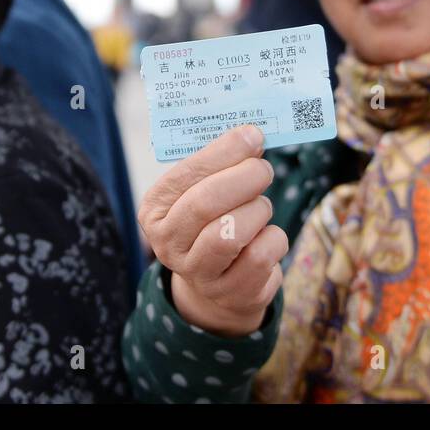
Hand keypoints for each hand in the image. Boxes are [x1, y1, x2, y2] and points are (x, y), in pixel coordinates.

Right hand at [137, 125, 287, 336]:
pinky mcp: (232, 293)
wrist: (218, 280)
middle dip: (244, 178)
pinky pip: (262, 256)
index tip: (253, 135)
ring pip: (233, 232)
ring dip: (258, 210)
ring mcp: (198, 274)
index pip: (186, 175)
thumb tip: (252, 135)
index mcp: (155, 209)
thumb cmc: (212, 218)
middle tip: (264, 169)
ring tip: (260, 206)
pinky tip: (266, 236)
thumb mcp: (202, 189)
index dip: (223, 153)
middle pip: (206, 203)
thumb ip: (219, 163)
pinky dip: (274, 237)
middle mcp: (168, 244)